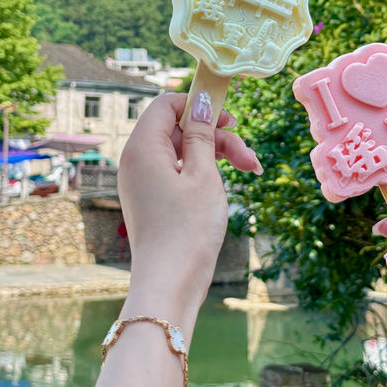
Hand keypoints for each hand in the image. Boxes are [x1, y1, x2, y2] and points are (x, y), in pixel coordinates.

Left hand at [118, 92, 261, 321]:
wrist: (169, 284)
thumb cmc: (188, 229)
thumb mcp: (203, 175)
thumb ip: (202, 134)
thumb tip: (201, 102)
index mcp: (142, 147)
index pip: (166, 104)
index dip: (198, 104)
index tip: (229, 117)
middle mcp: (136, 160)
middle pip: (179, 129)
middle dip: (216, 137)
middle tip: (248, 156)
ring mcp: (142, 181)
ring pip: (182, 151)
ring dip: (216, 155)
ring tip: (250, 170)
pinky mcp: (151, 198)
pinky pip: (176, 171)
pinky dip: (202, 172)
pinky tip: (228, 183)